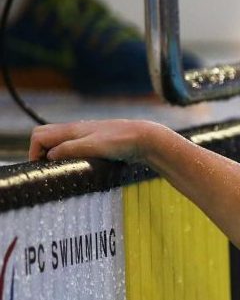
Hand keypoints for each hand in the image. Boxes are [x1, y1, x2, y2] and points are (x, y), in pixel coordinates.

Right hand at [29, 119, 171, 162]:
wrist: (145, 139)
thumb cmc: (120, 141)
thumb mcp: (92, 146)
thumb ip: (69, 149)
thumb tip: (49, 156)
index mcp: (71, 129)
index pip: (39, 136)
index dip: (34, 151)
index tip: (41, 168)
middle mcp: (76, 131)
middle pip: (47, 137)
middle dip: (41, 152)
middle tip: (49, 170)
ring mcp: (86, 137)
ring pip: (61, 143)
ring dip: (56, 155)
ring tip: (62, 170)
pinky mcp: (96, 144)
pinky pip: (75, 148)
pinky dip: (70, 157)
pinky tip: (78, 168)